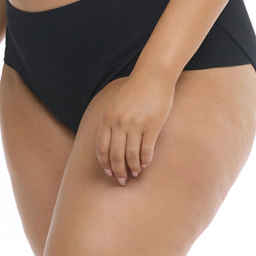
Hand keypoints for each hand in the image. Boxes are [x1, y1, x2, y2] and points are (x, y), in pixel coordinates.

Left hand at [95, 68, 174, 184]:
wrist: (153, 75)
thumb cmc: (134, 90)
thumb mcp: (114, 103)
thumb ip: (110, 121)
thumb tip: (108, 143)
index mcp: (108, 118)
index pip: (101, 148)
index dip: (104, 163)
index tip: (109, 172)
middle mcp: (119, 123)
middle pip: (115, 155)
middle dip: (118, 171)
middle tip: (121, 180)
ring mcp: (136, 125)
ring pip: (131, 155)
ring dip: (132, 168)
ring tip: (134, 174)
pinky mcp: (152, 126)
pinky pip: (146, 149)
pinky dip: (145, 160)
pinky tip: (145, 164)